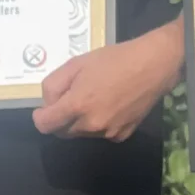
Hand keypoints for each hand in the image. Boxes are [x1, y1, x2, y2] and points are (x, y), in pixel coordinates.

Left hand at [33, 21, 183, 140]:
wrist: (154, 65)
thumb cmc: (114, 59)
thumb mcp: (76, 63)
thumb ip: (54, 85)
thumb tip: (48, 103)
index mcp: (77, 105)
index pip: (45, 126)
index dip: (40, 116)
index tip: (44, 109)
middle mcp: (91, 125)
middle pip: (62, 132)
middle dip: (60, 118)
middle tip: (71, 98)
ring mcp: (108, 133)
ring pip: (81, 134)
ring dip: (79, 122)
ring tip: (93, 98)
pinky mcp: (122, 135)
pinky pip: (100, 134)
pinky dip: (98, 124)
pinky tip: (109, 105)